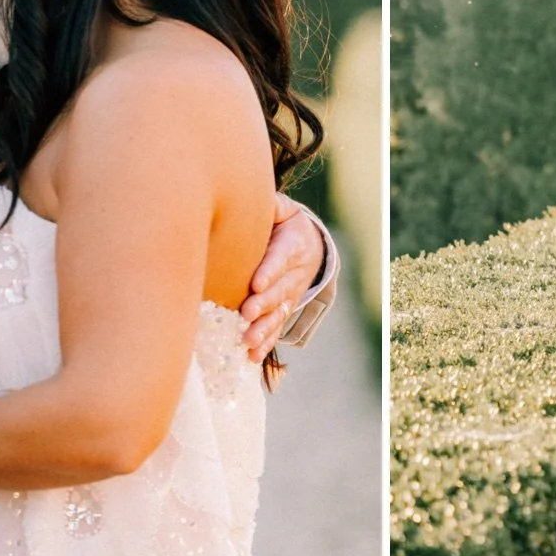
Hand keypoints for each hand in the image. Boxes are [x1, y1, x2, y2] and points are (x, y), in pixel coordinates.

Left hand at [237, 195, 324, 363]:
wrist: (309, 247)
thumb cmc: (286, 225)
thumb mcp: (284, 210)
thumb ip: (272, 206)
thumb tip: (256, 200)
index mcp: (293, 246)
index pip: (281, 258)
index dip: (270, 271)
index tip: (256, 283)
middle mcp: (294, 275)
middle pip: (279, 291)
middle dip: (263, 304)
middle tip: (247, 313)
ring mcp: (289, 296)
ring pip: (278, 314)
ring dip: (263, 329)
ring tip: (247, 340)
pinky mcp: (283, 310)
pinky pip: (276, 328)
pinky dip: (265, 343)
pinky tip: (251, 356)